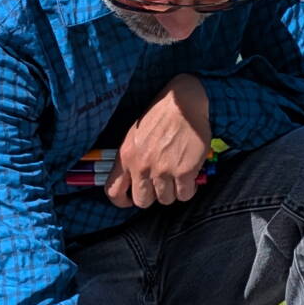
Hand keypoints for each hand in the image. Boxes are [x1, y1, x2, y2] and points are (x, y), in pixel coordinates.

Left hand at [106, 74, 210, 207]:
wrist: (183, 103)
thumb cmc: (159, 117)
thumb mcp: (133, 136)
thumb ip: (131, 159)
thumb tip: (133, 180)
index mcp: (126, 157)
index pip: (113, 191)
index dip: (122, 201)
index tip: (132, 199)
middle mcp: (142, 166)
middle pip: (142, 201)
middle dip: (152, 196)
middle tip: (161, 184)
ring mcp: (163, 170)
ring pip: (165, 200)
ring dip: (172, 191)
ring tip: (177, 177)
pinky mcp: (184, 172)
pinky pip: (185, 195)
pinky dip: (189, 189)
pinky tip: (190, 177)